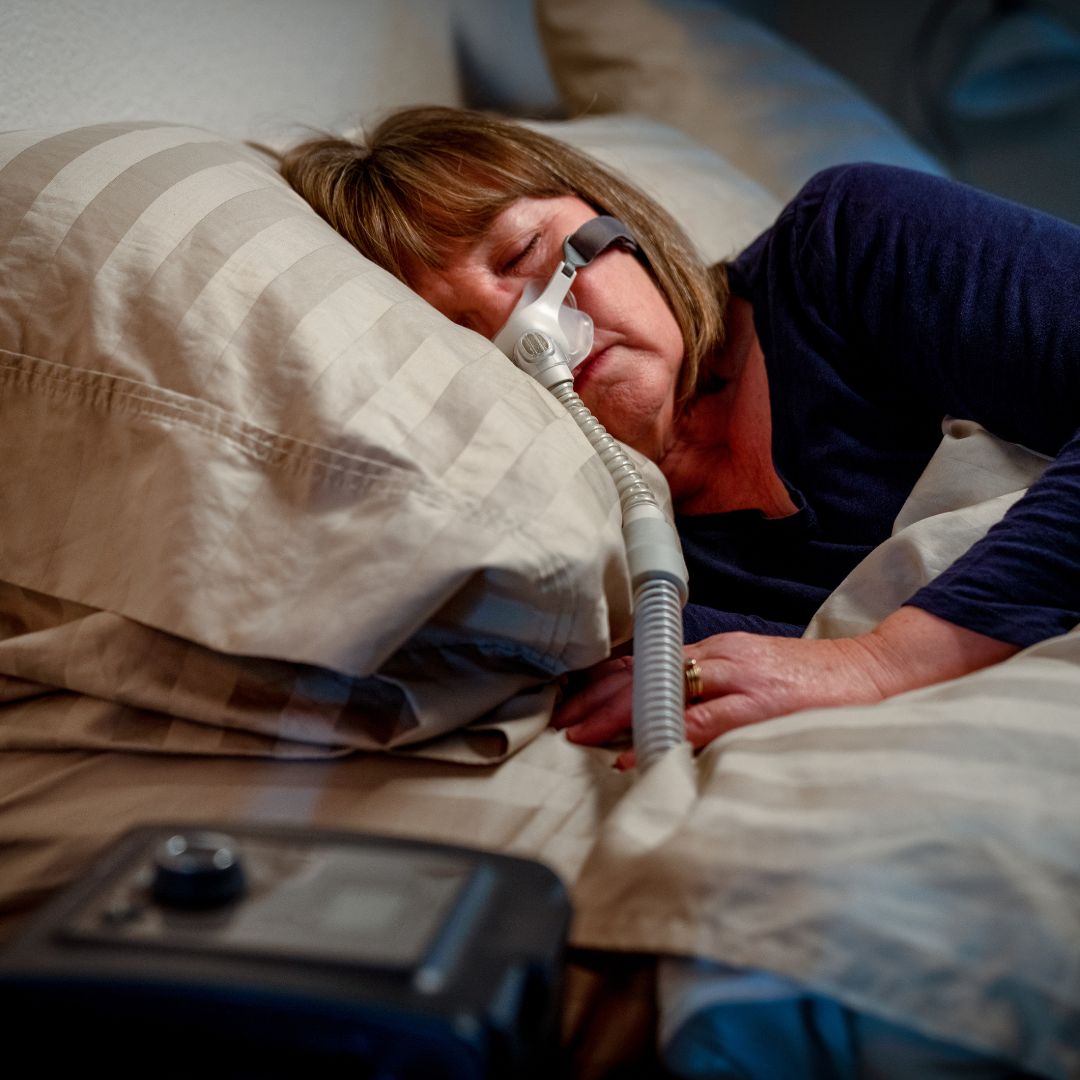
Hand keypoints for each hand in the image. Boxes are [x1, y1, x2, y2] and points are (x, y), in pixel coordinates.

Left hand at [552, 607, 1018, 767]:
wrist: (877, 672)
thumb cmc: (816, 683)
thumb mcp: (756, 677)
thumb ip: (714, 691)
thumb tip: (667, 716)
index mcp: (719, 651)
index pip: (648, 660)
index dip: (605, 680)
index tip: (573, 699)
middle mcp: (722, 657)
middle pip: (643, 671)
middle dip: (596, 696)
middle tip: (562, 719)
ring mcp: (739, 679)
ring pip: (662, 690)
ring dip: (615, 712)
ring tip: (579, 732)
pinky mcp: (760, 706)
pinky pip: (700, 722)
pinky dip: (662, 735)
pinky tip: (633, 752)